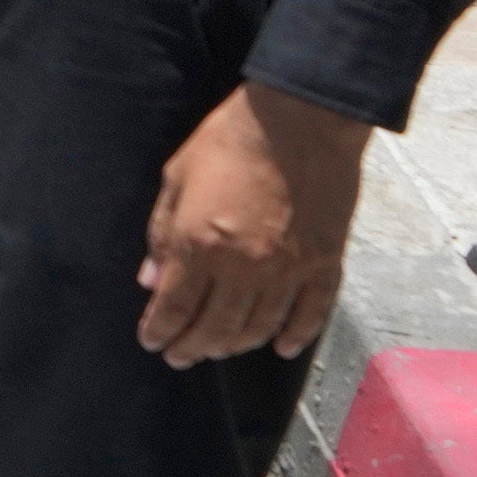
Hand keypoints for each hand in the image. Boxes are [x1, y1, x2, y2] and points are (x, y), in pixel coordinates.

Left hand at [139, 83, 365, 364]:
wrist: (300, 119)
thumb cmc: (229, 141)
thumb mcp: (176, 179)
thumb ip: (161, 234)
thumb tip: (150, 281)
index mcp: (199, 244)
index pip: (173, 306)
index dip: (159, 330)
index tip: (151, 342)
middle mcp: (244, 267)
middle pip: (215, 327)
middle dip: (192, 347)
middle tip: (180, 357)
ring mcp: (289, 269)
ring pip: (259, 327)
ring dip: (235, 345)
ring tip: (219, 350)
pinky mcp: (326, 263)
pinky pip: (312, 313)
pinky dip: (296, 335)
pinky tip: (280, 347)